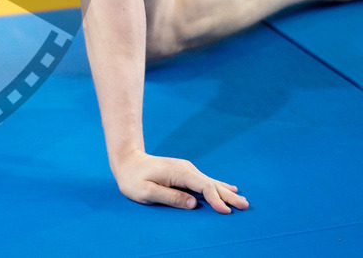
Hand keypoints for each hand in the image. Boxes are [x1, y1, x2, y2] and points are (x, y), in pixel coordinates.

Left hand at [113, 150, 248, 213]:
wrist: (127, 161)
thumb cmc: (133, 179)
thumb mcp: (146, 191)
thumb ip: (170, 197)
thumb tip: (194, 203)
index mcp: (178, 173)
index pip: (202, 186)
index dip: (215, 199)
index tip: (225, 211)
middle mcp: (185, 169)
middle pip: (211, 184)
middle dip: (228, 196)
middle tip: (245, 206)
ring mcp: (186, 170)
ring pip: (210, 182)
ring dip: (226, 192)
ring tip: (242, 200)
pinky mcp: (184, 173)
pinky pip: (205, 181)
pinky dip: (218, 187)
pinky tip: (229, 188)